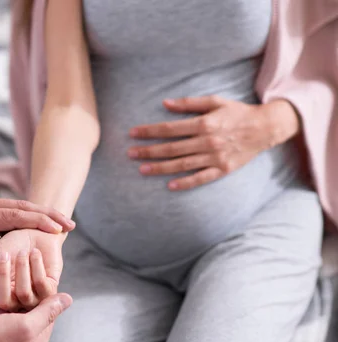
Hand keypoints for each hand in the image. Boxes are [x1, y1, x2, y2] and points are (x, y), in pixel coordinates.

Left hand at [0, 197, 73, 287]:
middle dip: (47, 215)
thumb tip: (34, 249)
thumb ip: (6, 250)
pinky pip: (16, 208)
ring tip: (65, 222)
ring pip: (21, 204)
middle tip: (69, 224)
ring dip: (44, 213)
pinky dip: (34, 215)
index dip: (39, 222)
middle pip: (21, 205)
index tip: (58, 230)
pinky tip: (51, 220)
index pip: (15, 215)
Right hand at [0, 229, 64, 322]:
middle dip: (2, 277)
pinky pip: (41, 284)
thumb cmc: (11, 246)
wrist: (35, 233)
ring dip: (22, 269)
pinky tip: (35, 253)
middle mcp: (14, 303)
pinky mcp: (50, 291)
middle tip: (3, 256)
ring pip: (23, 293)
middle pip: (3, 303)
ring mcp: (33, 299)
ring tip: (23, 252)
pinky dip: (36, 265)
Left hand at [127, 97, 300, 190]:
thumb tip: (165, 103)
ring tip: (142, 169)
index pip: (170, 129)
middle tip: (130, 153)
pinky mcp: (222, 169)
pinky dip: (186, 182)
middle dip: (149, 151)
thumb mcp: (215, 101)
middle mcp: (208, 141)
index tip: (133, 133)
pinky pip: (201, 178)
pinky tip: (169, 185)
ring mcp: (215, 157)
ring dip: (161, 167)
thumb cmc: (237, 112)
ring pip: (182, 164)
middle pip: (172, 148)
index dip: (150, 131)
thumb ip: (189, 104)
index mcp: (204, 123)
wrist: (265, 128)